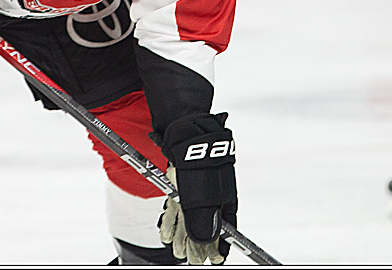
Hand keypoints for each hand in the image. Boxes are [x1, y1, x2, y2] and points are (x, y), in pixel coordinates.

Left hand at [155, 113, 237, 264]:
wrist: (186, 134)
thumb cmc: (200, 164)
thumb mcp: (202, 198)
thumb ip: (202, 222)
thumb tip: (205, 244)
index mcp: (225, 197)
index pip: (226, 227)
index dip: (221, 245)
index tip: (215, 259)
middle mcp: (212, 194)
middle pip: (206, 225)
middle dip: (199, 245)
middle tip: (192, 260)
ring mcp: (196, 189)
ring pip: (190, 218)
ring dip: (183, 236)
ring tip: (177, 251)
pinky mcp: (181, 183)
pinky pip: (178, 206)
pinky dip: (172, 221)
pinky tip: (165, 233)